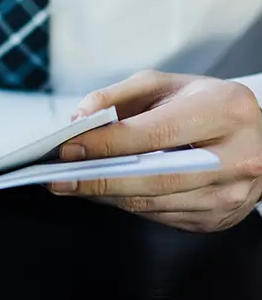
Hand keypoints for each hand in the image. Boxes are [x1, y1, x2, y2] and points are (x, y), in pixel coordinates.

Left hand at [48, 70, 261, 231]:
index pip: (155, 134)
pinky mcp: (220, 217)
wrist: (254, 135)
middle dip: (99, 180)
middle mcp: (238, 156)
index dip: (107, 144)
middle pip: (155, 178)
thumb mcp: (162, 85)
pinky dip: (127, 204)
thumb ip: (116, 96)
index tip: (69, 148)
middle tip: (59, 178)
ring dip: (107, 196)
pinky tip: (103, 192)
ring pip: (155, 203)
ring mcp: (232, 193)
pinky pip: (162, 215)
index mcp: (225, 111)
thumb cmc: (201, 104)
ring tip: (72, 184)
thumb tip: (79, 119)